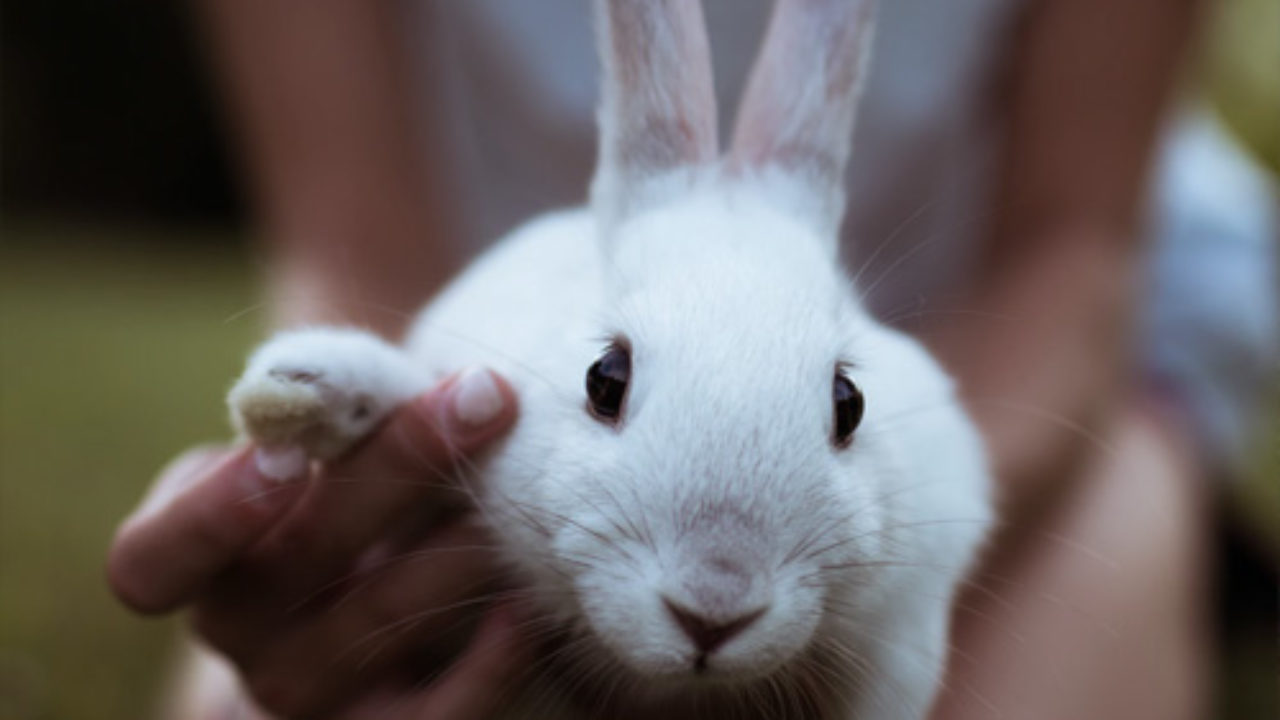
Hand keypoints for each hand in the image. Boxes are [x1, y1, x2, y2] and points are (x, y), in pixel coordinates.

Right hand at [108, 371, 529, 717]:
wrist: (374, 567)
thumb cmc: (344, 479)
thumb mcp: (316, 440)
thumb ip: (330, 409)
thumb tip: (389, 381)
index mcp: (190, 555)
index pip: (152, 561)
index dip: (213, 513)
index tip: (289, 452)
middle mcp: (236, 633)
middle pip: (299, 562)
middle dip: (400, 467)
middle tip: (482, 400)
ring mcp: (301, 694)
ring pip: (377, 626)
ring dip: (457, 550)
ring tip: (518, 492)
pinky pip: (433, 717)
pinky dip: (489, 662)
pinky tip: (523, 604)